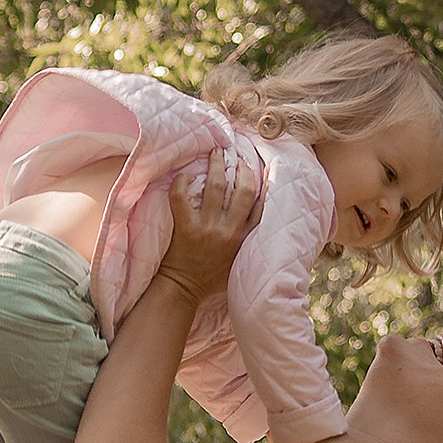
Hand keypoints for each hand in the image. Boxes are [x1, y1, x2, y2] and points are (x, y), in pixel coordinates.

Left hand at [158, 149, 261, 301]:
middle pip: (241, 191)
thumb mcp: (238, 260)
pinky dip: (183, 182)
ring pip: (215, 188)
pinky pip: (182, 197)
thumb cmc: (211, 277)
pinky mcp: (186, 228)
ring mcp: (207, 228)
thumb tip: (254, 212)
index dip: (260, 182)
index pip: (259, 205)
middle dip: (240, 168)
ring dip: (216, 166)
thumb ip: (247, 238)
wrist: (183, 289)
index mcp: (243, 238)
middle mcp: (229, 231)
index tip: (255, 167)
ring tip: (215, 153)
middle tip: (235, 155)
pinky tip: (186, 175)